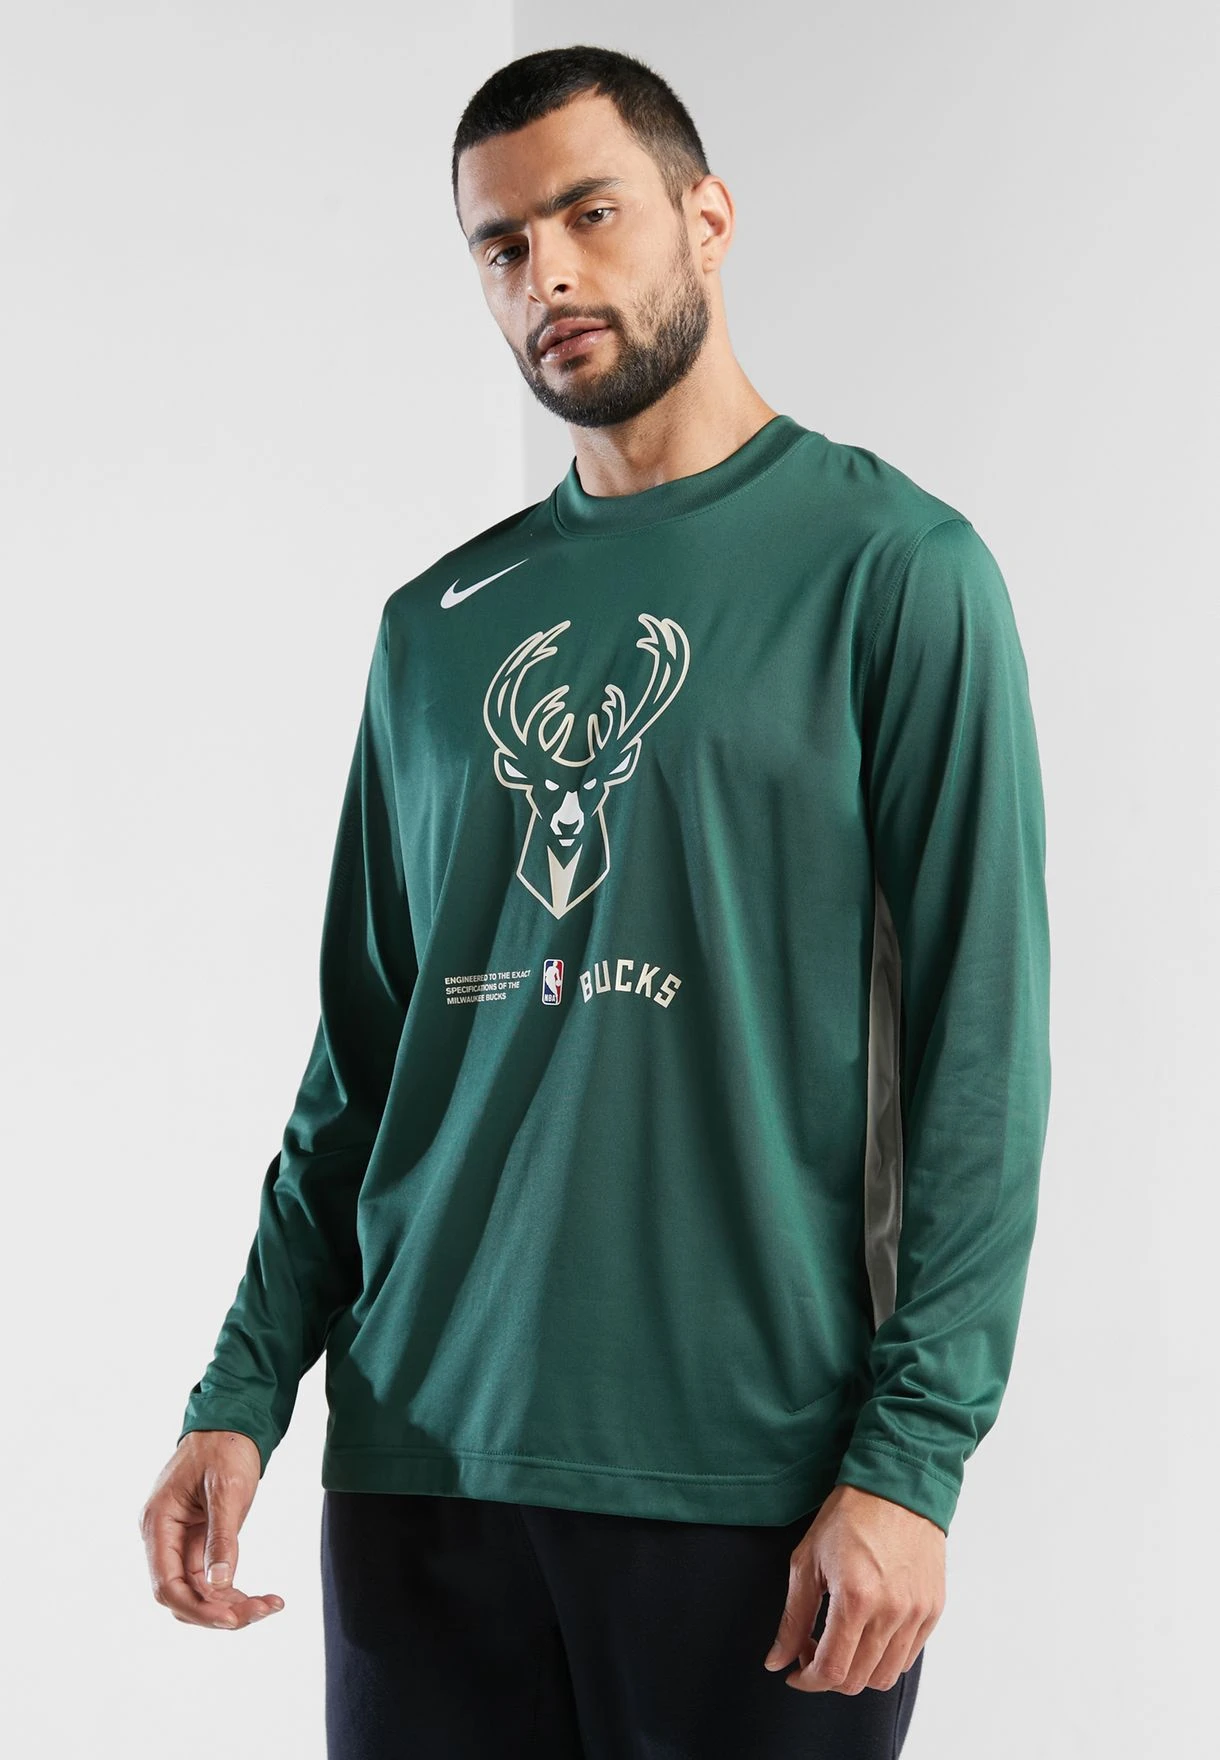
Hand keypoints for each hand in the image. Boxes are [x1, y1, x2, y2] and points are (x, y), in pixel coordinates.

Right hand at [139, 1430, 284, 1629]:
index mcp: (158, 1523)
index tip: (232, 1619)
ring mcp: (179, 1541)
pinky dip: (234, 1590)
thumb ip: (222, 1537)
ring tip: (271, 1604)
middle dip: (219, 1611)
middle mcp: (163, 1537)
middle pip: (182, 1596)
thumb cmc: (225, 1447)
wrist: (233, 1421)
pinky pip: (210, 1578)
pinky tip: (263, 1598)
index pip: (166, 1585)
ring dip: (231, 1605)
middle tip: (262, 1610)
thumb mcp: (226, 1489)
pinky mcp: (197, 1542)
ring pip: (198, 1591)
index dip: (198, 1608)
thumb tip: (220, 1584)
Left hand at [763, 1483, 944, 1691]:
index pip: (832, 1671)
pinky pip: (907, 1657)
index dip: (808, 1680)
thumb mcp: (807, 1561)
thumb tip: (776, 1661)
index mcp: (856, 1599)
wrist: (896, 1485)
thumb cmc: (848, 1516)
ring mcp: (917, 1613)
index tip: (795, 1672)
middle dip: (828, 1675)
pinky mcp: (933, 1609)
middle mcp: (892, 1613)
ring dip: (856, 1670)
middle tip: (813, 1648)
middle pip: (857, 1680)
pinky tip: (867, 1631)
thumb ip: (793, 1618)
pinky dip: (883, 1658)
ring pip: (884, 1676)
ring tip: (841, 1640)